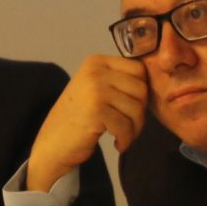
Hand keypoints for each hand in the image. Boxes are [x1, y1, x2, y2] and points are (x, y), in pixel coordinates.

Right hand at [24, 55, 148, 192]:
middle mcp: (95, 71)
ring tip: (122, 136)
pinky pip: (126, 125)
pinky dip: (126, 139)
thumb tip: (154, 80)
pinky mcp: (96, 111)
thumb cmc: (78, 119)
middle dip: (140, 113)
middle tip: (129, 127)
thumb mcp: (95, 88)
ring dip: (134, 129)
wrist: (52, 144)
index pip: (139, 69)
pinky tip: (117, 143)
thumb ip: (118, 80)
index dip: (142, 92)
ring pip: (137, 108)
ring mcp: (95, 89)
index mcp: (96, 61)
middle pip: (141, 89)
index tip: (131, 108)